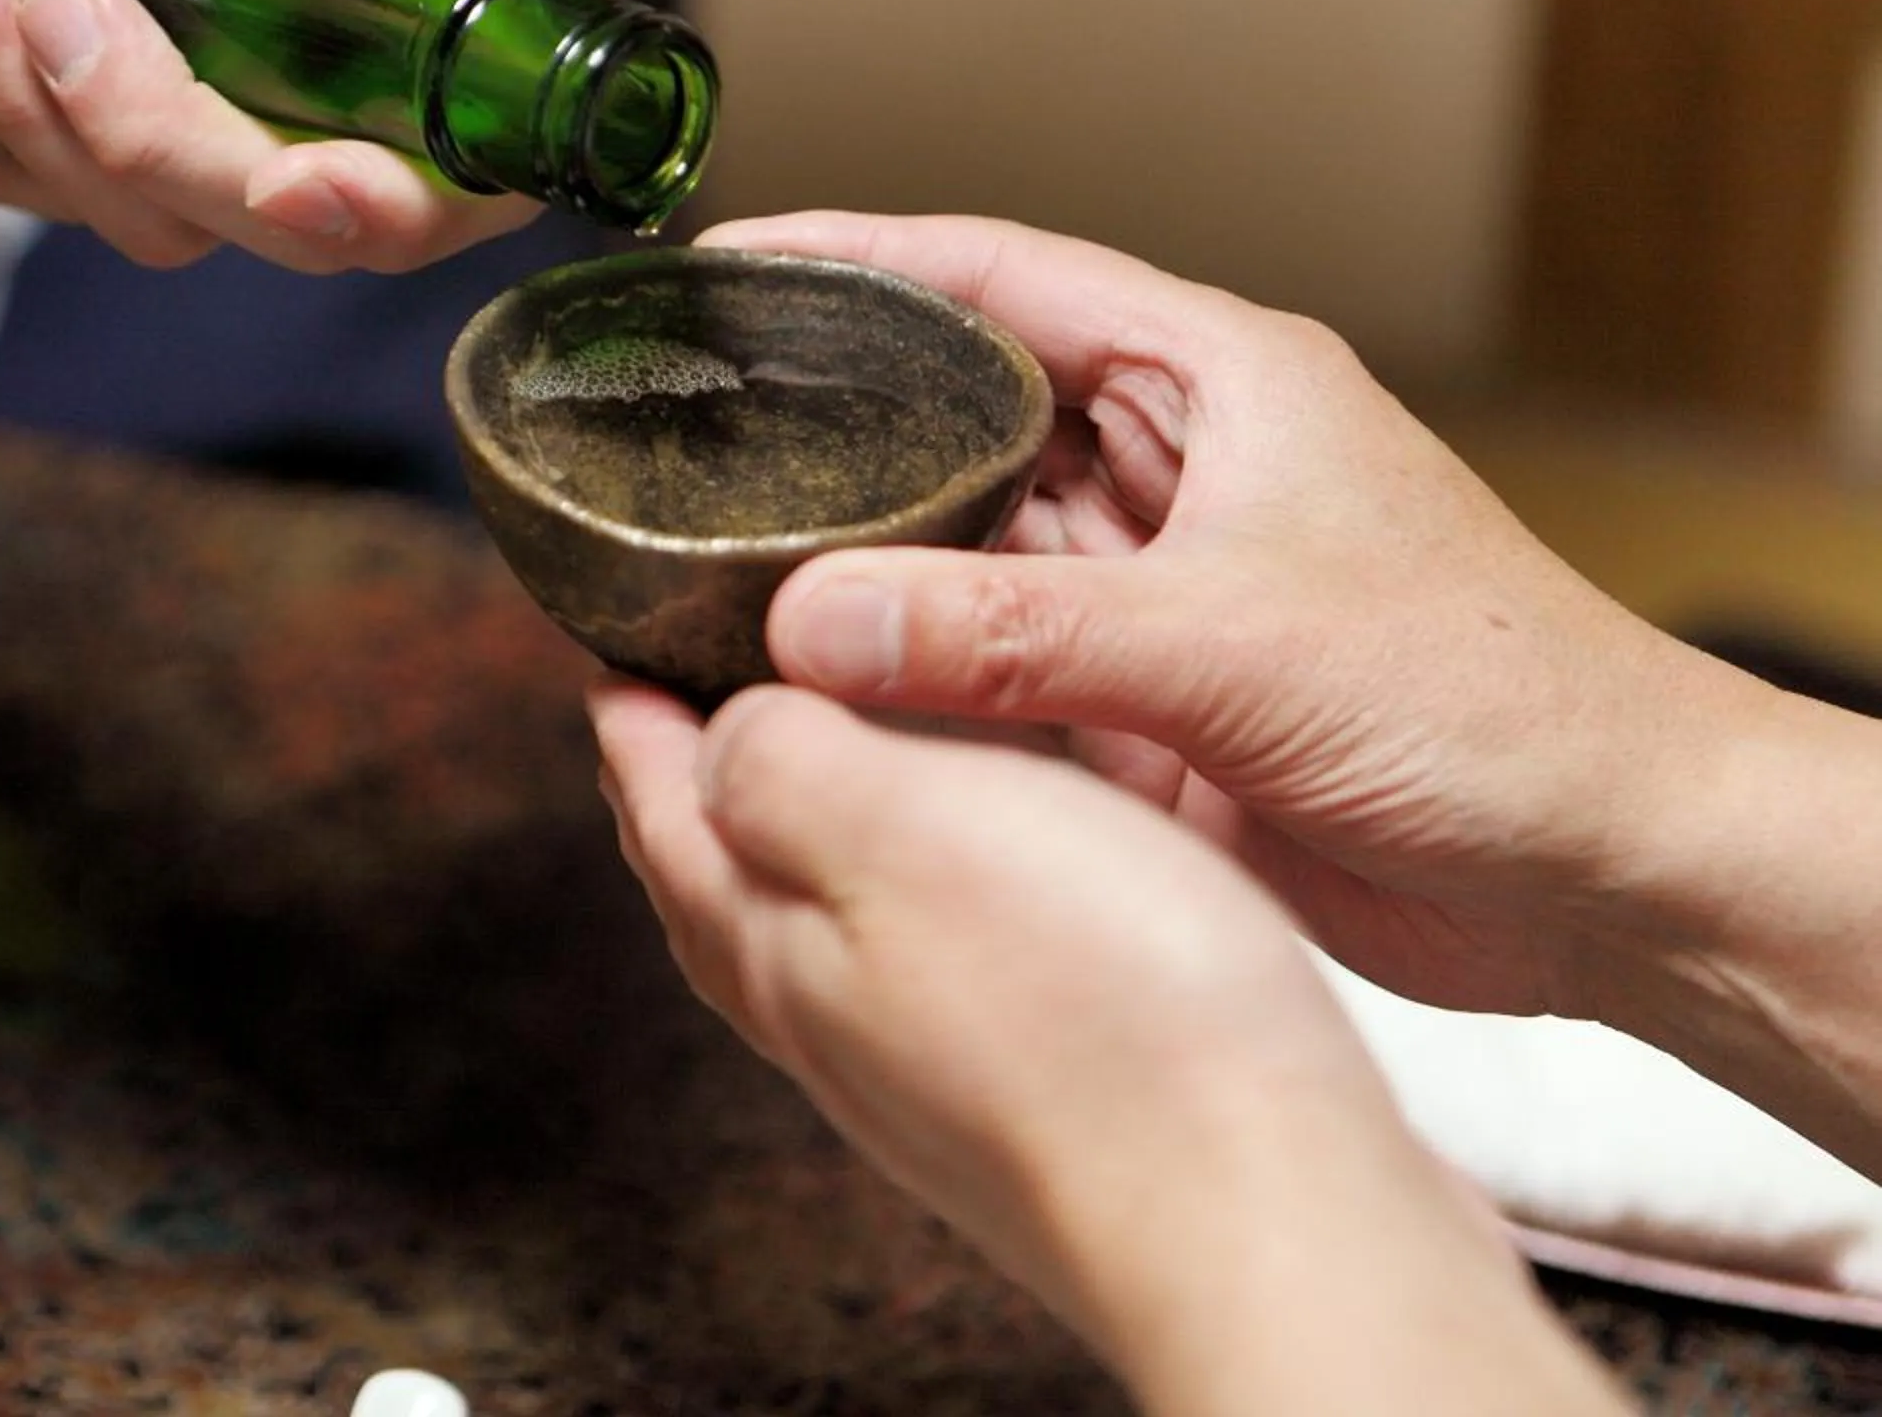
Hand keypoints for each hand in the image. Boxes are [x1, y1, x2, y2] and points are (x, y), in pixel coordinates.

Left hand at [0, 0, 612, 273]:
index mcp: (480, 44)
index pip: (430, 192)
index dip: (352, 212)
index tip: (271, 179)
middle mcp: (371, 111)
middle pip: (247, 212)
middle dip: (133, 134)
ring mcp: (257, 104)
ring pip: (136, 201)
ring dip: (25, 124)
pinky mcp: (163, 70)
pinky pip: (63, 154)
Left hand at [594, 677, 1625, 1413]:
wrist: (1271, 1224)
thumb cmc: (1102, 1020)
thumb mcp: (904, 825)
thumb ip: (784, 768)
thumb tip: (708, 737)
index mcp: (783, 947)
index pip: (671, 823)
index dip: (637, 734)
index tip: (616, 664)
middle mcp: (844, 1029)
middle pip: (726, 899)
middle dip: (694, 803)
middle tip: (680, 724)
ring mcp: (938, 1082)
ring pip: (823, 950)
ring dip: (795, 862)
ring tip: (814, 794)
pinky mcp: (1044, 1105)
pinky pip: (935, 987)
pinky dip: (918, 913)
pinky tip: (976, 898)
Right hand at [698, 211, 1783, 1028]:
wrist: (1603, 875)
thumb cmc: (1488, 702)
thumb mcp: (1227, 641)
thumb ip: (1007, 631)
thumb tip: (809, 624)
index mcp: (1217, 380)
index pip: (1000, 276)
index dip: (858, 260)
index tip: (727, 269)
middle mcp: (1177, 471)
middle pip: (963, 416)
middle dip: (833, 427)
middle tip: (685, 437)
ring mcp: (1157, 593)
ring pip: (965, 557)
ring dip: (860, 573)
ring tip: (707, 570)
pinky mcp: (1146, 708)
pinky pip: (993, 678)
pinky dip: (910, 691)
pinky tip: (808, 698)